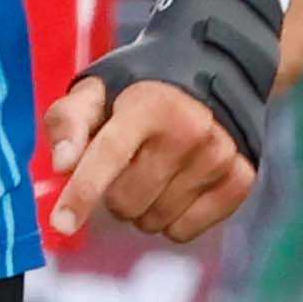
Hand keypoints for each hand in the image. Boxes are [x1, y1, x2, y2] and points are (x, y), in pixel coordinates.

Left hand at [40, 74, 250, 247]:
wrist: (214, 70)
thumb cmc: (141, 89)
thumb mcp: (97, 90)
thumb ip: (69, 122)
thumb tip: (63, 164)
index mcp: (150, 104)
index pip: (110, 155)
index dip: (82, 192)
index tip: (62, 223)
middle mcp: (191, 130)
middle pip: (127, 202)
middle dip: (115, 193)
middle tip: (127, 165)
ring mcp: (220, 156)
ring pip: (155, 221)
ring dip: (144, 207)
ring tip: (155, 171)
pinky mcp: (241, 179)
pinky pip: (185, 231)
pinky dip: (173, 218)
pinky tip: (179, 186)